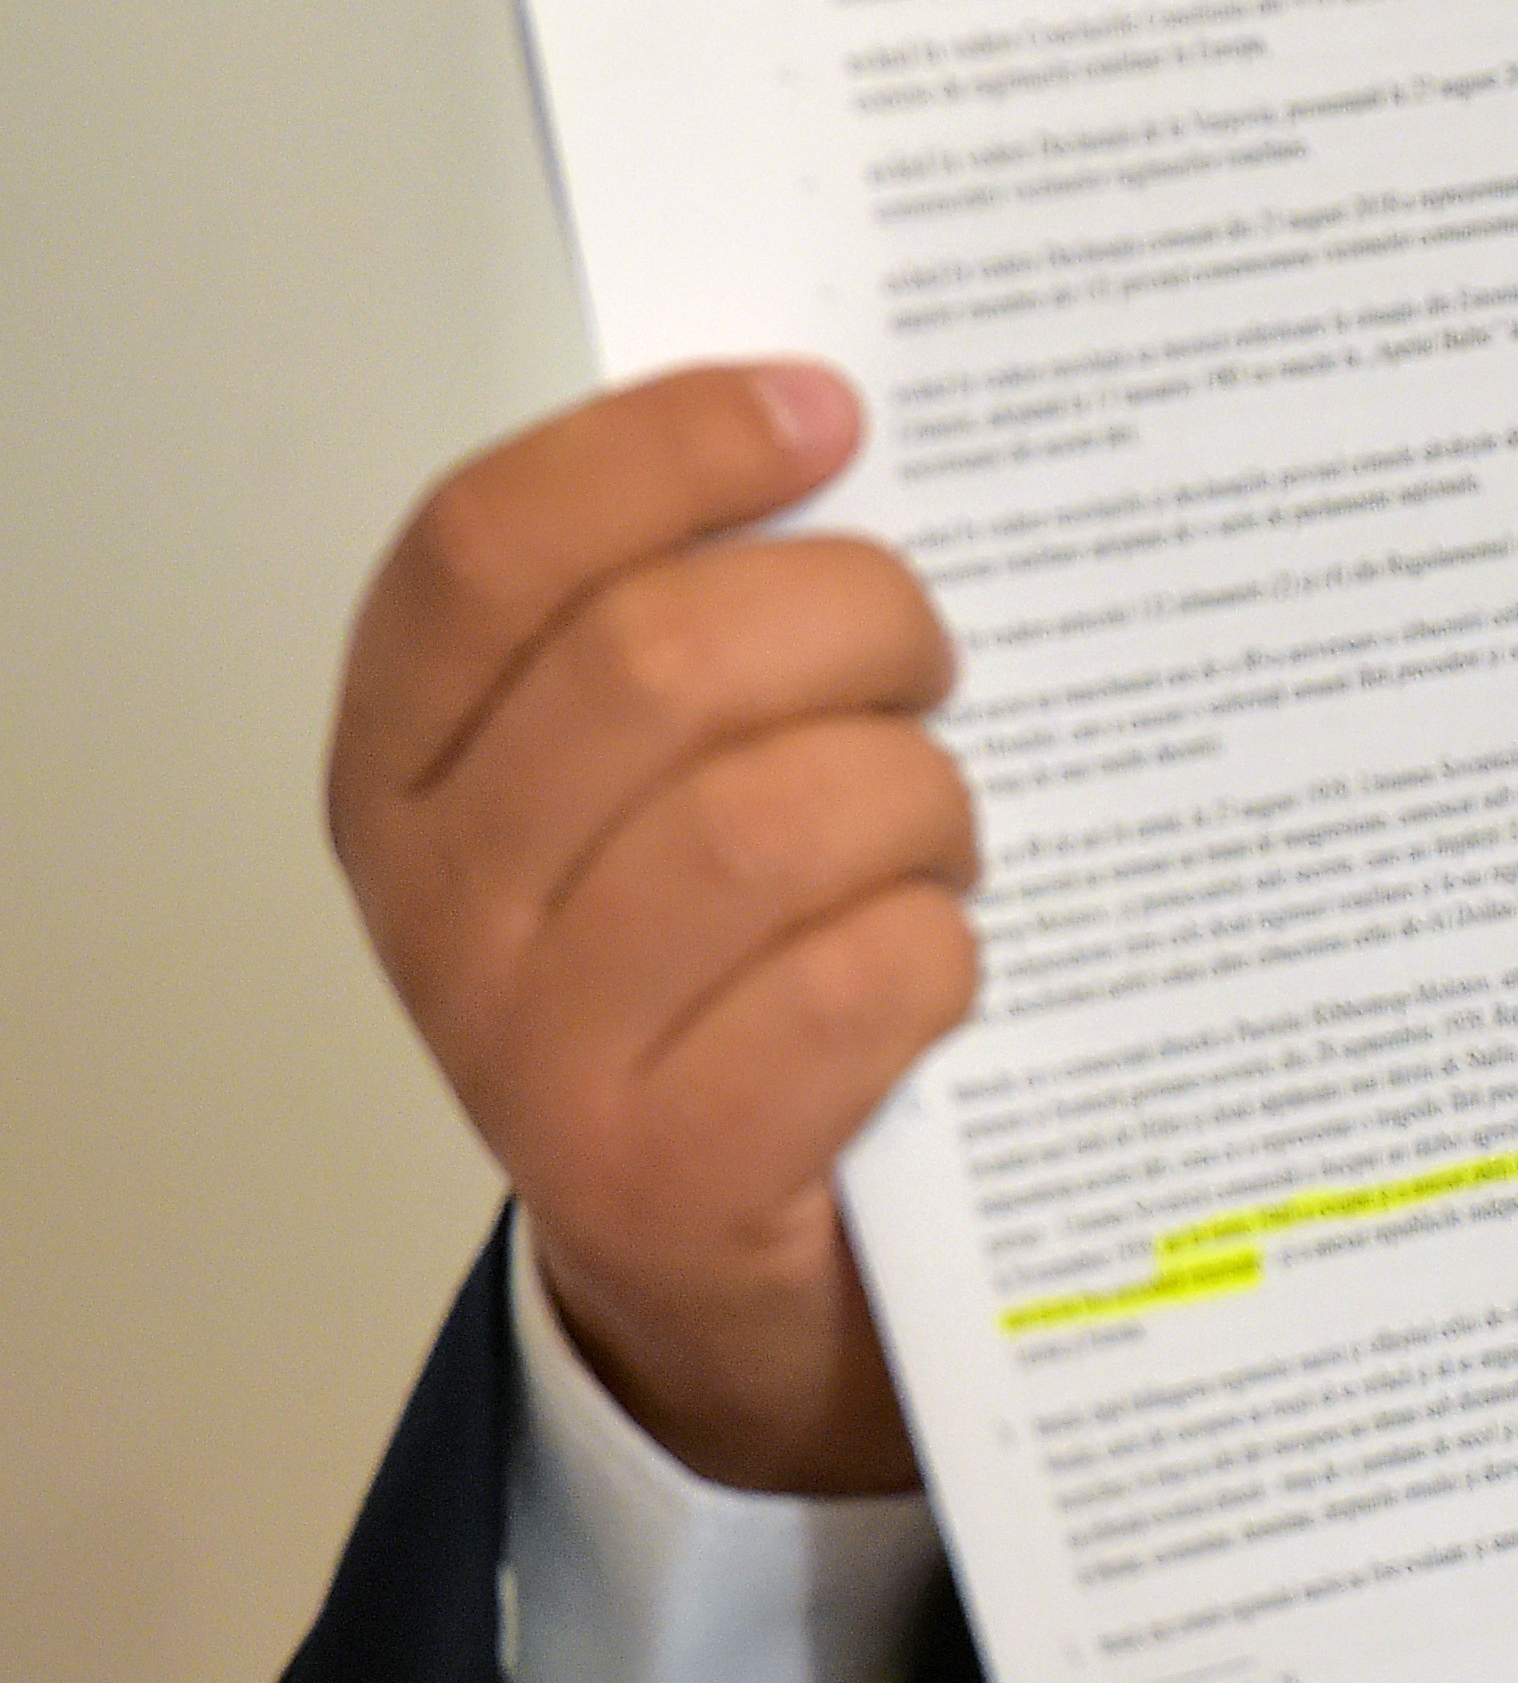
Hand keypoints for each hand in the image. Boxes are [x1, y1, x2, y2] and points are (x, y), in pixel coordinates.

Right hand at [329, 363, 969, 1495]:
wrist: (727, 1272)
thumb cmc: (725, 969)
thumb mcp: (664, 778)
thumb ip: (704, 619)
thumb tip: (849, 429)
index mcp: (407, 761)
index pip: (487, 545)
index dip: (668, 447)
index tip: (829, 410)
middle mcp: (440, 900)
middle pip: (655, 662)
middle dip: (859, 620)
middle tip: (938, 658)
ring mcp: (529, 1051)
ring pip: (771, 821)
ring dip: (920, 801)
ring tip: (944, 833)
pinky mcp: (659, 1176)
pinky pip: (853, 986)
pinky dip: (939, 951)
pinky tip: (942, 963)